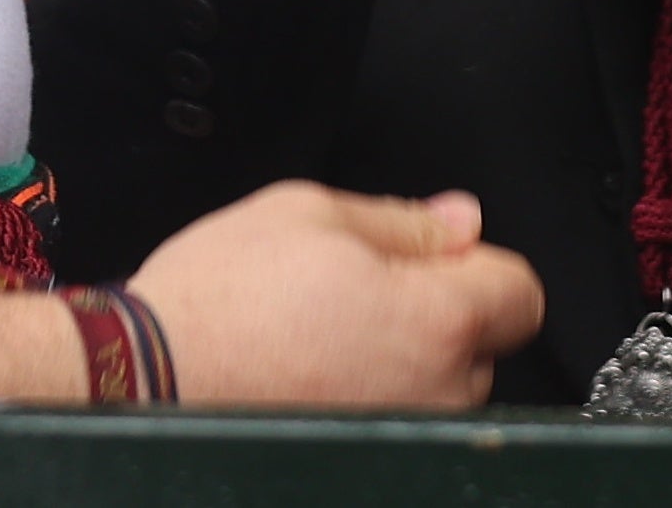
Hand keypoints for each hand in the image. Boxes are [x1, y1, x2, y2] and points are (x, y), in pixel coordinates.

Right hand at [128, 181, 545, 405]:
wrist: (149, 377)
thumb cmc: (221, 300)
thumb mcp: (310, 213)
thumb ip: (404, 218)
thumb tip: (461, 220)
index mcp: (439, 321)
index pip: (521, 292)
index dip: (477, 261)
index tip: (433, 255)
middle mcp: (438, 392)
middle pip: (481, 343)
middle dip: (436, 309)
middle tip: (354, 286)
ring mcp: (404, 433)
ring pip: (437, 386)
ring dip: (402, 357)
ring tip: (320, 332)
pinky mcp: (370, 458)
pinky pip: (396, 416)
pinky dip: (369, 394)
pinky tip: (312, 371)